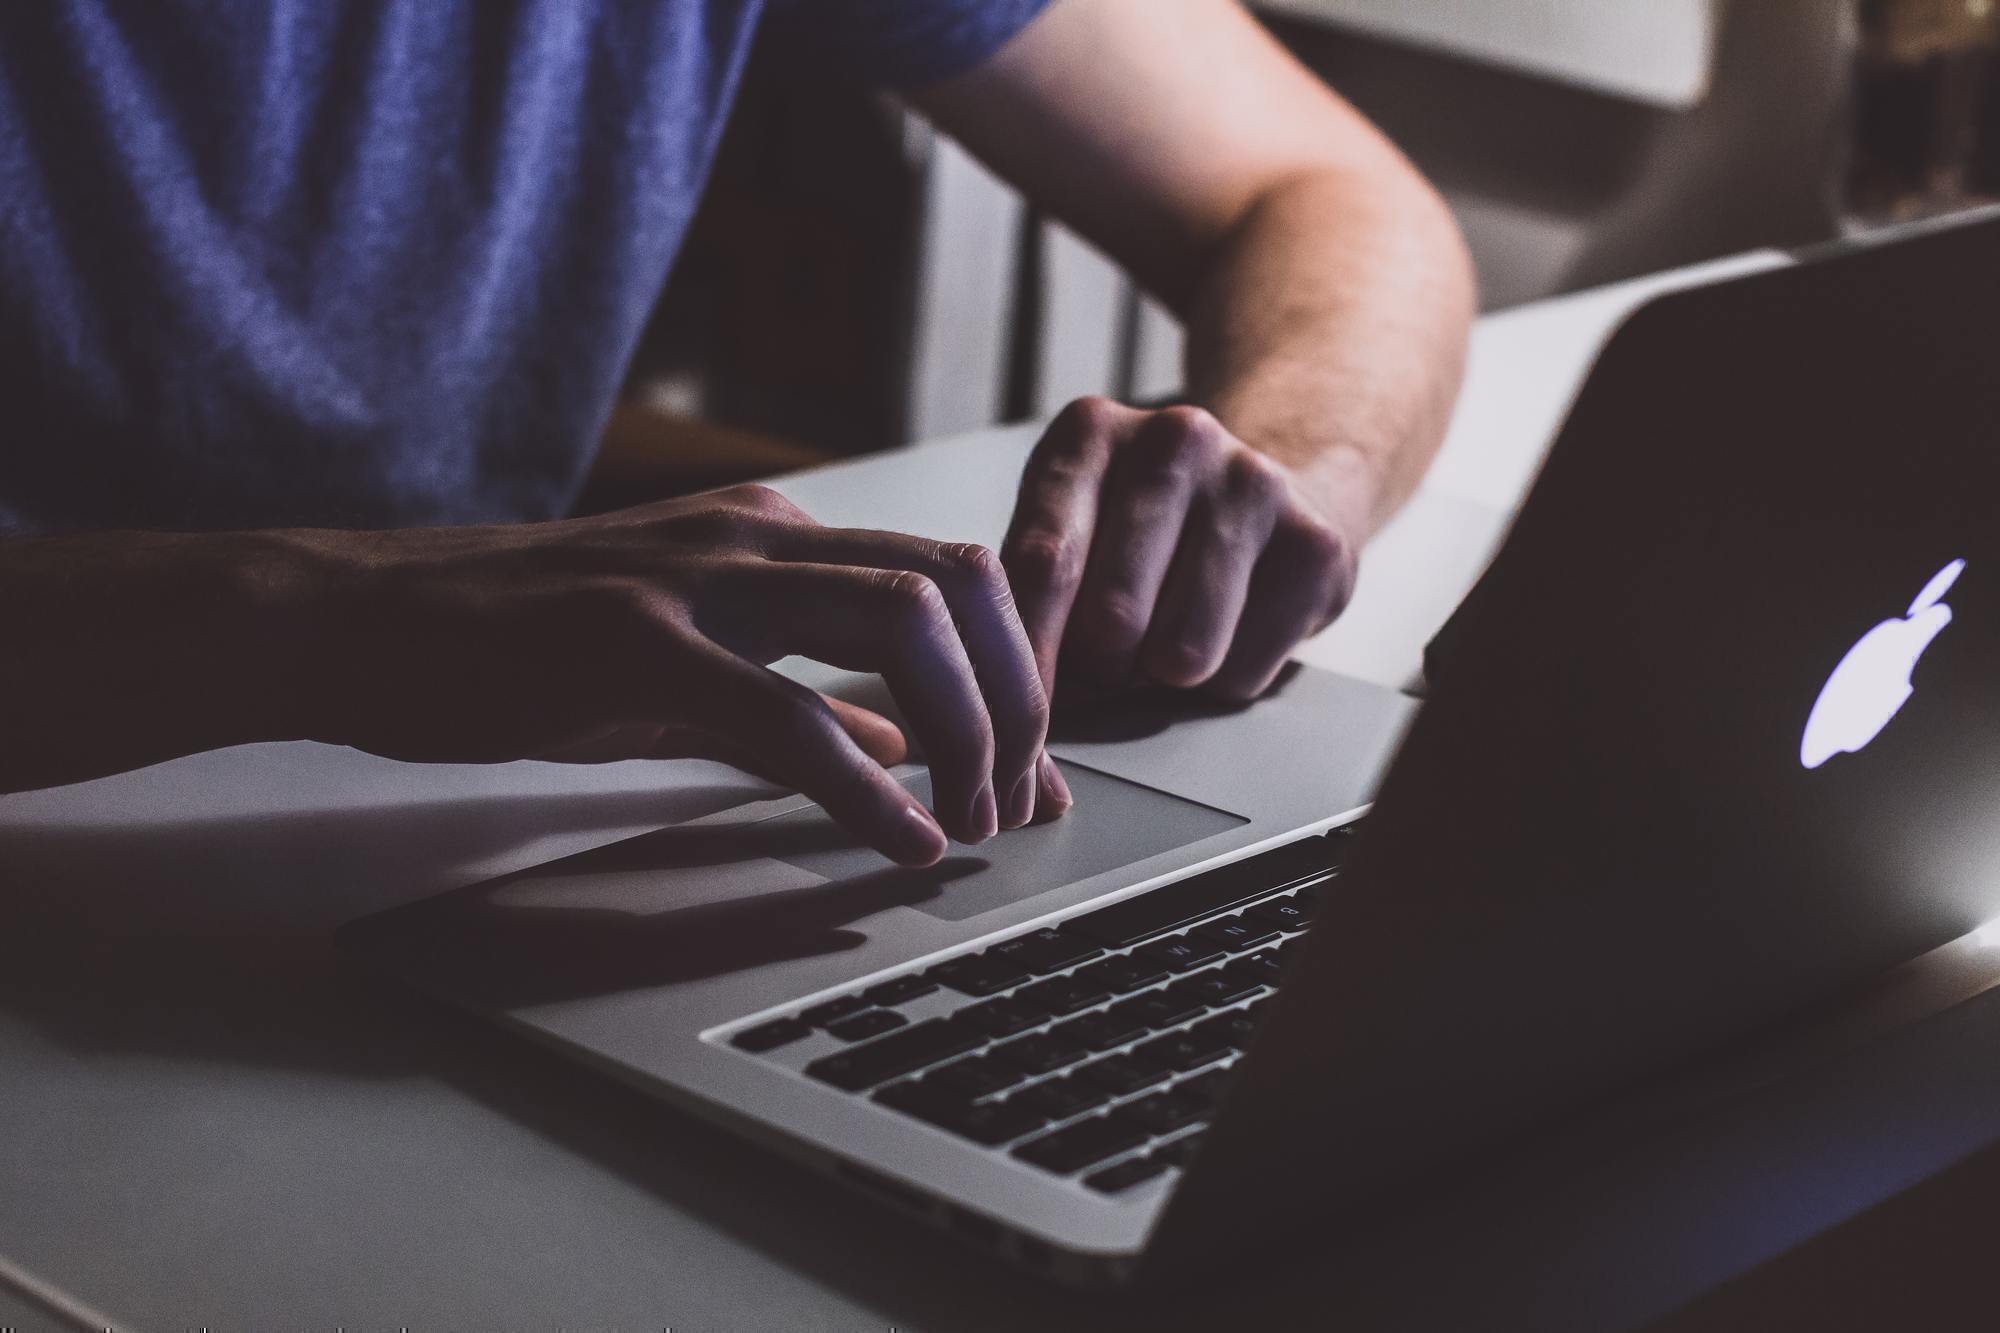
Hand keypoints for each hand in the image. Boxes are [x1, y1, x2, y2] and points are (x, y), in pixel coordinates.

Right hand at [303, 485, 1066, 865]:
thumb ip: (804, 693)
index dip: (1018, 672)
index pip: (950, 576)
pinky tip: (899, 839)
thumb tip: (904, 742)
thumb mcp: (689, 665)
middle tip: (1017, 799)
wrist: (365, 623)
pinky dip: (866, 786)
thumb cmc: (522, 646)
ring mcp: (697, 580)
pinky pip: (786, 713)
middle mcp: (756, 536)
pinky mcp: (634, 644)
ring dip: (964, 730)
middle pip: (956, 584)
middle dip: (1016, 698)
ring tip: (970, 819)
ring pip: (900, 623)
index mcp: (775, 534)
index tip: (1036, 766)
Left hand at [1001, 398, 1359, 702]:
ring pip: (1182, 655)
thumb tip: (1011, 691)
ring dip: (1162, 679)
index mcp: (1089, 432)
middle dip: (1099, 671)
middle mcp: (1174, 440)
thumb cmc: (1140, 531)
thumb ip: (1030, 594)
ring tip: (1163, 643)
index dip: (1027, 654)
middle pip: (1112, 620)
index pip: (1043, 563)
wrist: (1268, 494)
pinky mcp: (1315, 544)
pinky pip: (1243, 672)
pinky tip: (1227, 633)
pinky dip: (1223, 681)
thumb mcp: (1069, 528)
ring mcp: (1253, 484)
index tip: (1016, 709)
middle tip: (1108, 660)